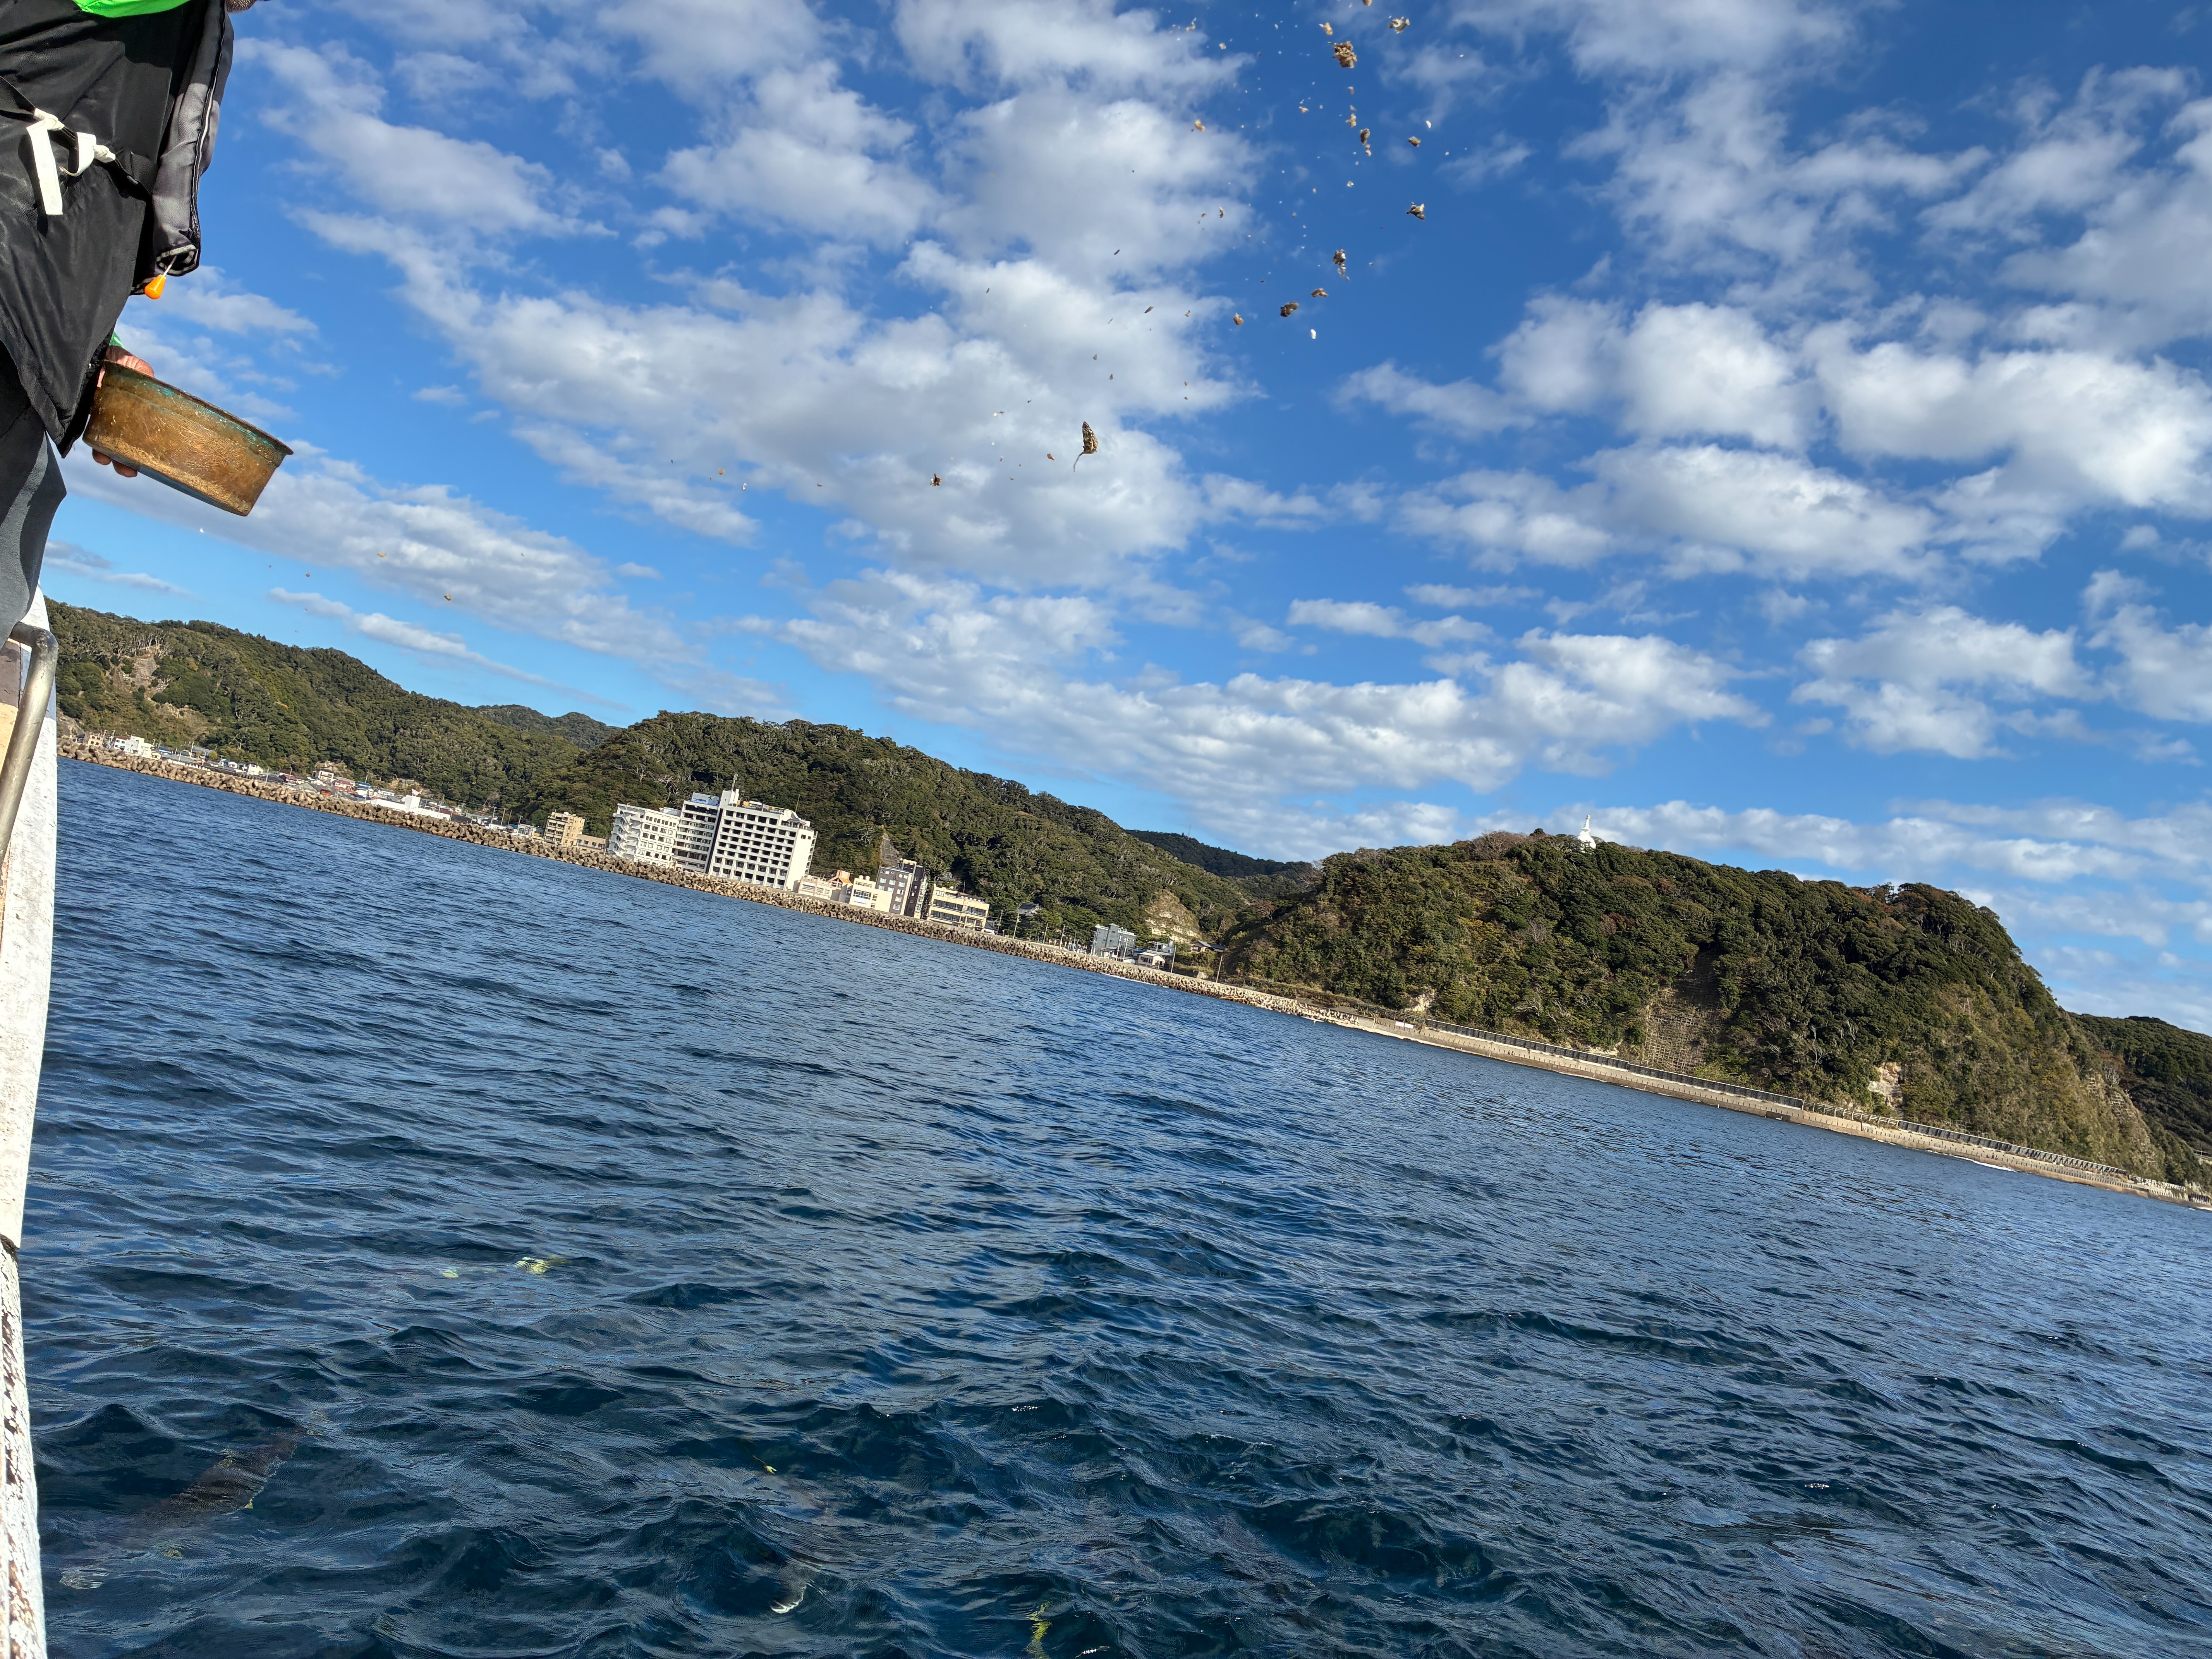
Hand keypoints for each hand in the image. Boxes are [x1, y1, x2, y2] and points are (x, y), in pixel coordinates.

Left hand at [93, 345, 152, 477]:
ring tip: (106, 461)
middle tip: (128, 471)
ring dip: (105, 455)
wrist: (89, 351)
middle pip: (120, 443)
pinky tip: (94, 448)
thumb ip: (145, 376)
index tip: (147, 463)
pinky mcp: (78, 411)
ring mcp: (95, 415)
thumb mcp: (135, 367)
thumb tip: (155, 388)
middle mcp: (113, 416)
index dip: (143, 450)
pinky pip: (84, 430)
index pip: (138, 434)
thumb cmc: (114, 359)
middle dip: (124, 460)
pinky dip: (89, 441)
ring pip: (101, 441)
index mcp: (130, 411)